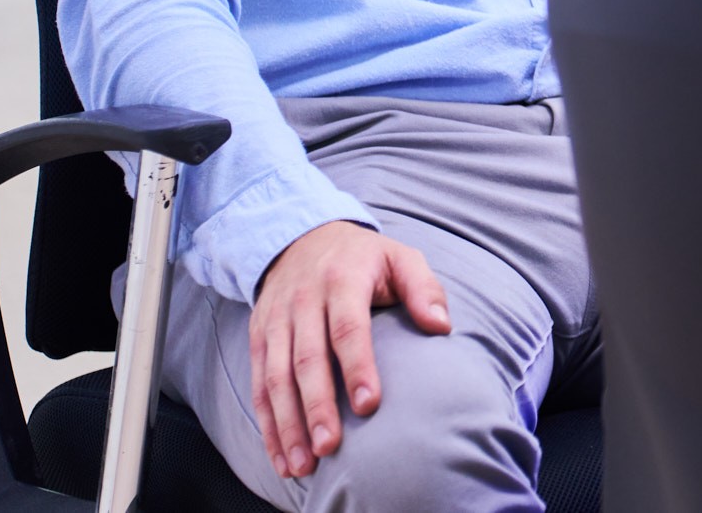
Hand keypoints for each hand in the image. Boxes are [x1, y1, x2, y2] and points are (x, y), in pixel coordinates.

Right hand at [248, 220, 448, 480]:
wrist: (302, 238)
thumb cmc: (364, 258)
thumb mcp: (401, 257)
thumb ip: (424, 288)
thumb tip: (441, 326)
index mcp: (342, 280)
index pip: (348, 328)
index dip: (358, 367)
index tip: (370, 405)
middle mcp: (303, 302)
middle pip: (307, 360)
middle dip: (317, 407)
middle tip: (330, 448)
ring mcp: (276, 321)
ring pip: (276, 378)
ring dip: (287, 424)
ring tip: (303, 463)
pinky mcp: (259, 337)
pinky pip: (259, 384)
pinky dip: (268, 422)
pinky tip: (281, 454)